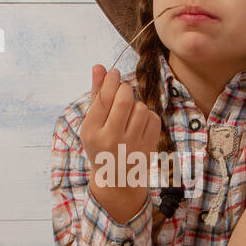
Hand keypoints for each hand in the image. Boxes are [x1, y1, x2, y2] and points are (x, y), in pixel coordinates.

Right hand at [81, 65, 161, 220]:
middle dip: (124, 89)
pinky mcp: (148, 147)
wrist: (116, 179)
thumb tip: (99, 67)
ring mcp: (131, 145)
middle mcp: (111, 139)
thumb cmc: (101, 144)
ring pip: (140, 107)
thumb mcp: (92, 123)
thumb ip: (96, 94)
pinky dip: (147, 115)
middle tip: (122, 91)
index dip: (110, 79)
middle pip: (124, 98)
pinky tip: (139, 122)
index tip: (114, 73)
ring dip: (136, 104)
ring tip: (129, 112)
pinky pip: (153, 117)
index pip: (104, 97)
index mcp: (92, 132)